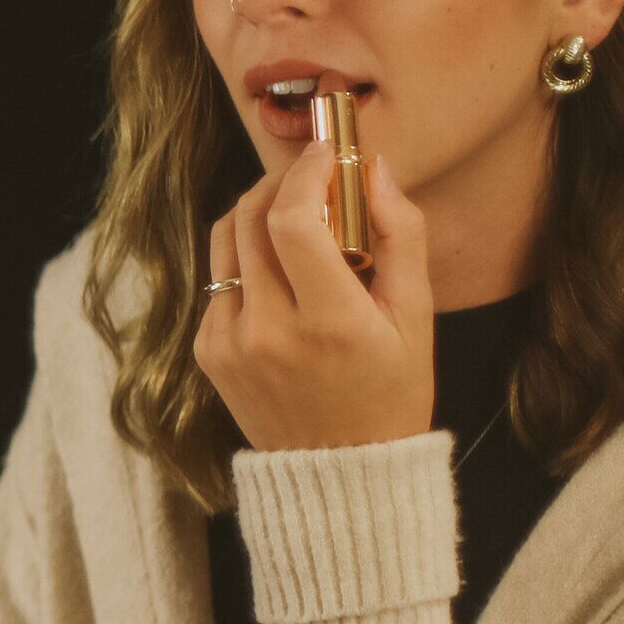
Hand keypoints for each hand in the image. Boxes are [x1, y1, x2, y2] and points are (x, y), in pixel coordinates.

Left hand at [194, 142, 432, 452]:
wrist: (338, 472)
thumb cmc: (390, 391)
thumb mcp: (416, 316)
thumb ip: (400, 235)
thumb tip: (374, 167)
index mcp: (329, 323)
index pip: (294, 221)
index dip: (306, 172)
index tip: (327, 150)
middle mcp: (269, 331)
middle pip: (252, 219)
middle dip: (281, 182)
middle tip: (312, 173)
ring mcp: (229, 343)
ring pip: (226, 241)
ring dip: (257, 211)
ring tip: (295, 211)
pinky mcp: (207, 351)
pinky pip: (220, 281)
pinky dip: (248, 259)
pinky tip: (282, 271)